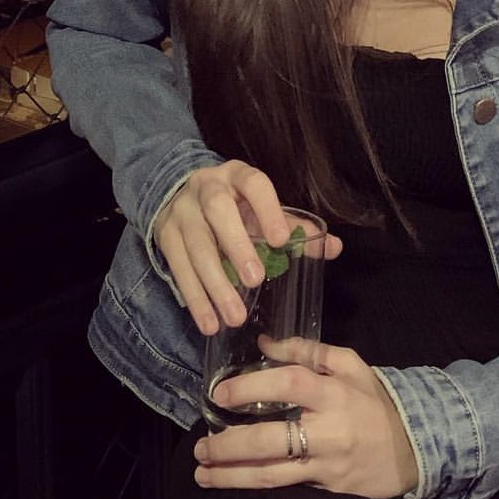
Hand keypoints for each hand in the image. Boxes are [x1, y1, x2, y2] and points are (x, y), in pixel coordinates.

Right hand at [153, 161, 341, 334]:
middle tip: (255, 280)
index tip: (281, 240)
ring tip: (234, 317)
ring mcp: (182, 211)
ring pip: (196, 245)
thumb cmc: (234, 205)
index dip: (268, 209)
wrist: (179, 193)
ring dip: (214, 283)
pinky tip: (209, 323)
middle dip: (236, 245)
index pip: (254, 184)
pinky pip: (178, 269)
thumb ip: (294, 226)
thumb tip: (334, 247)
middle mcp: (206, 187)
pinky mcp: (164, 236)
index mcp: (237, 175)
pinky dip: (194, 298)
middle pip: (218, 210)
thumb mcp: (260, 208)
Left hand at [193, 337, 418, 498]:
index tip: (220, 393)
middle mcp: (327, 430)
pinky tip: (232, 484)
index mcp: (333, 392)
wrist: (414, 447)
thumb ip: (308, 351)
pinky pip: (287, 488)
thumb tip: (264, 342)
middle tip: (200, 444)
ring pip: (272, 474)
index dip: (251, 386)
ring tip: (203, 472)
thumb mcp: (349, 364)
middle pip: (270, 440)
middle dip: (229, 445)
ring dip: (232, 476)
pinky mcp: (328, 490)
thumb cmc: (374, 400)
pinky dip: (256, 485)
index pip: (287, 384)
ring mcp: (326, 465)